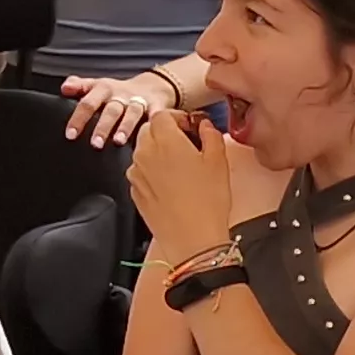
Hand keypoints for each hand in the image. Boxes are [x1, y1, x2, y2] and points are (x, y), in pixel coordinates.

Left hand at [65, 68, 181, 147]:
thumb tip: (64, 88)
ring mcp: (139, 102)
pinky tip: (150, 135)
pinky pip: (156, 117)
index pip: (88, 103)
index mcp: (103, 90)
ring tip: (118, 141)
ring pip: (132, 113)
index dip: (79, 119)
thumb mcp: (97, 85)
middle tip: (95, 144)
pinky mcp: (157, 108)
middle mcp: (121, 96)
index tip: (70, 134)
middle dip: (103, 126)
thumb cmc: (118, 91)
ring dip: (125, 127)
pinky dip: (154, 124)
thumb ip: (79, 86)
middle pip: (110, 110)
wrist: (152, 86)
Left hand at [127, 111, 236, 257]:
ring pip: (143, 151)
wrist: (193, 239)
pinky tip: (173, 185)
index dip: (178, 118)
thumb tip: (205, 126)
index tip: (191, 126)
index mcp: (166, 141)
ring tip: (181, 167)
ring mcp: (137, 173)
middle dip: (166, 132)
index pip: (163, 114)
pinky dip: (153, 171)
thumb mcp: (219, 161)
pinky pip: (141, 172)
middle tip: (187, 144)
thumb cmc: (207, 202)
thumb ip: (211, 135)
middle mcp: (145, 153)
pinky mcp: (135, 192)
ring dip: (158, 152)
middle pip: (149, 130)